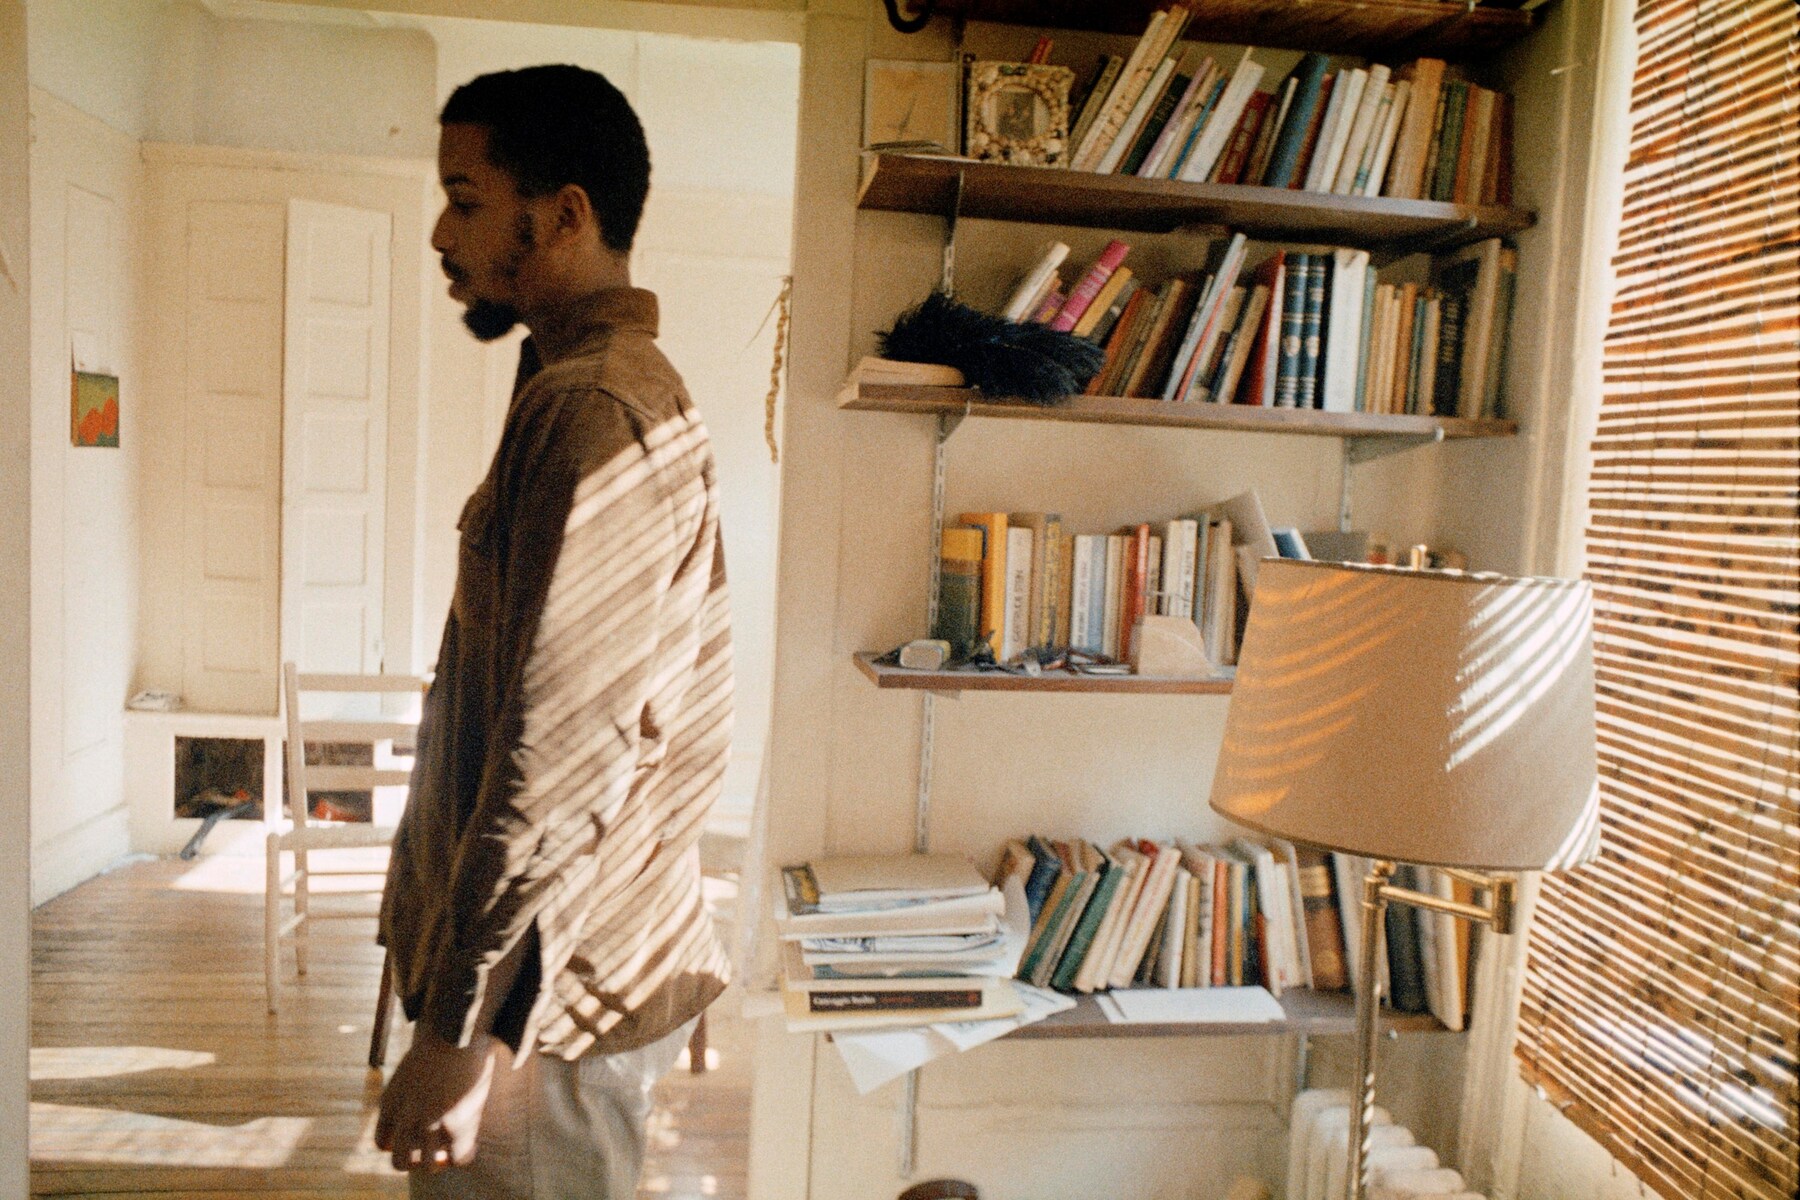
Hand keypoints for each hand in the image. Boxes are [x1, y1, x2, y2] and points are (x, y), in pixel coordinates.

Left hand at [374, 1026, 502, 1172]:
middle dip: (417, 1161)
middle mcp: (405, 1117)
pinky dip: (463, 1156)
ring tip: (452, 1148)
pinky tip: (470, 1144)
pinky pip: (458, 1158)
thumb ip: (413, 1089)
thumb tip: (425, 1099)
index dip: (400, 1144)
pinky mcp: (456, 1125)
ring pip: (429, 1166)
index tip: (417, 1137)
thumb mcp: (414, 1066)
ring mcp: (430, 1123)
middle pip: (401, 1162)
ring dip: (440, 1161)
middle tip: (434, 1150)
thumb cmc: (441, 1038)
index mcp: (390, 1102)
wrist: (457, 1027)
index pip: (383, 1142)